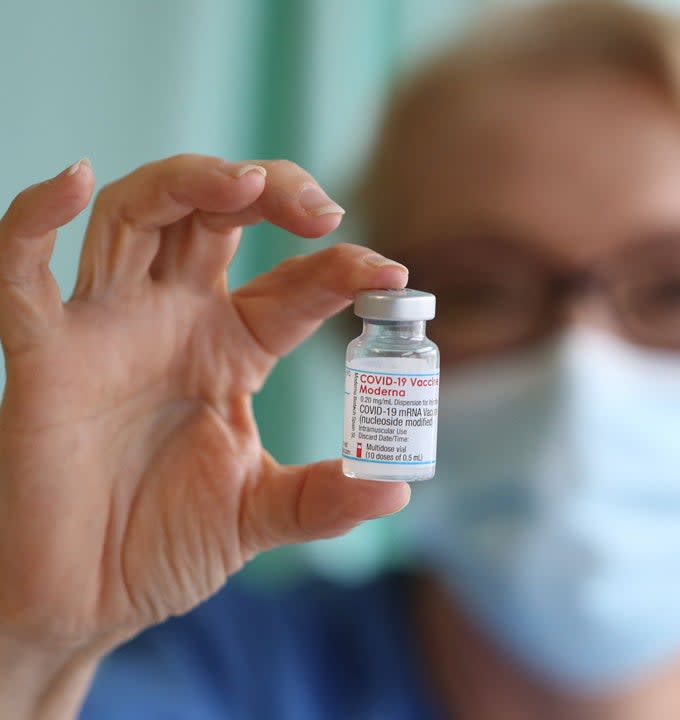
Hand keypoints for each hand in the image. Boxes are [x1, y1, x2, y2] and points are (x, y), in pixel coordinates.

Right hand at [0, 155, 409, 715]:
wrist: (84, 602)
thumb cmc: (163, 547)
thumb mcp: (259, 515)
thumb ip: (324, 499)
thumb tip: (397, 487)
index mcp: (232, 349)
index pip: (295, 284)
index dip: (343, 270)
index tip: (392, 276)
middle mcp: (173, 322)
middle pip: (216, 217)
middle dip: (270, 193)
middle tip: (322, 209)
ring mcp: (108, 330)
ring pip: (137, 216)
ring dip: (189, 182)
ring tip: (246, 183)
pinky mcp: (44, 357)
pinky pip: (22, 274)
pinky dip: (36, 220)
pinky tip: (75, 182)